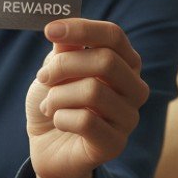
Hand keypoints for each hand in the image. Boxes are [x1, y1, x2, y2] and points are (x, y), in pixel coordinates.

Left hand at [24, 18, 149, 177]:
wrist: (47, 147)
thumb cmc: (54, 103)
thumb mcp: (53, 71)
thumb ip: (63, 51)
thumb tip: (63, 33)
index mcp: (124, 63)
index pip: (113, 35)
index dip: (81, 29)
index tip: (49, 30)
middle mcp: (135, 89)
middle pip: (106, 61)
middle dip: (64, 65)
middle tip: (43, 76)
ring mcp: (129, 118)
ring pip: (93, 91)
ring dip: (58, 95)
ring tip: (49, 104)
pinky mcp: (115, 144)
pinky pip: (85, 121)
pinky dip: (60, 117)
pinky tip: (58, 122)